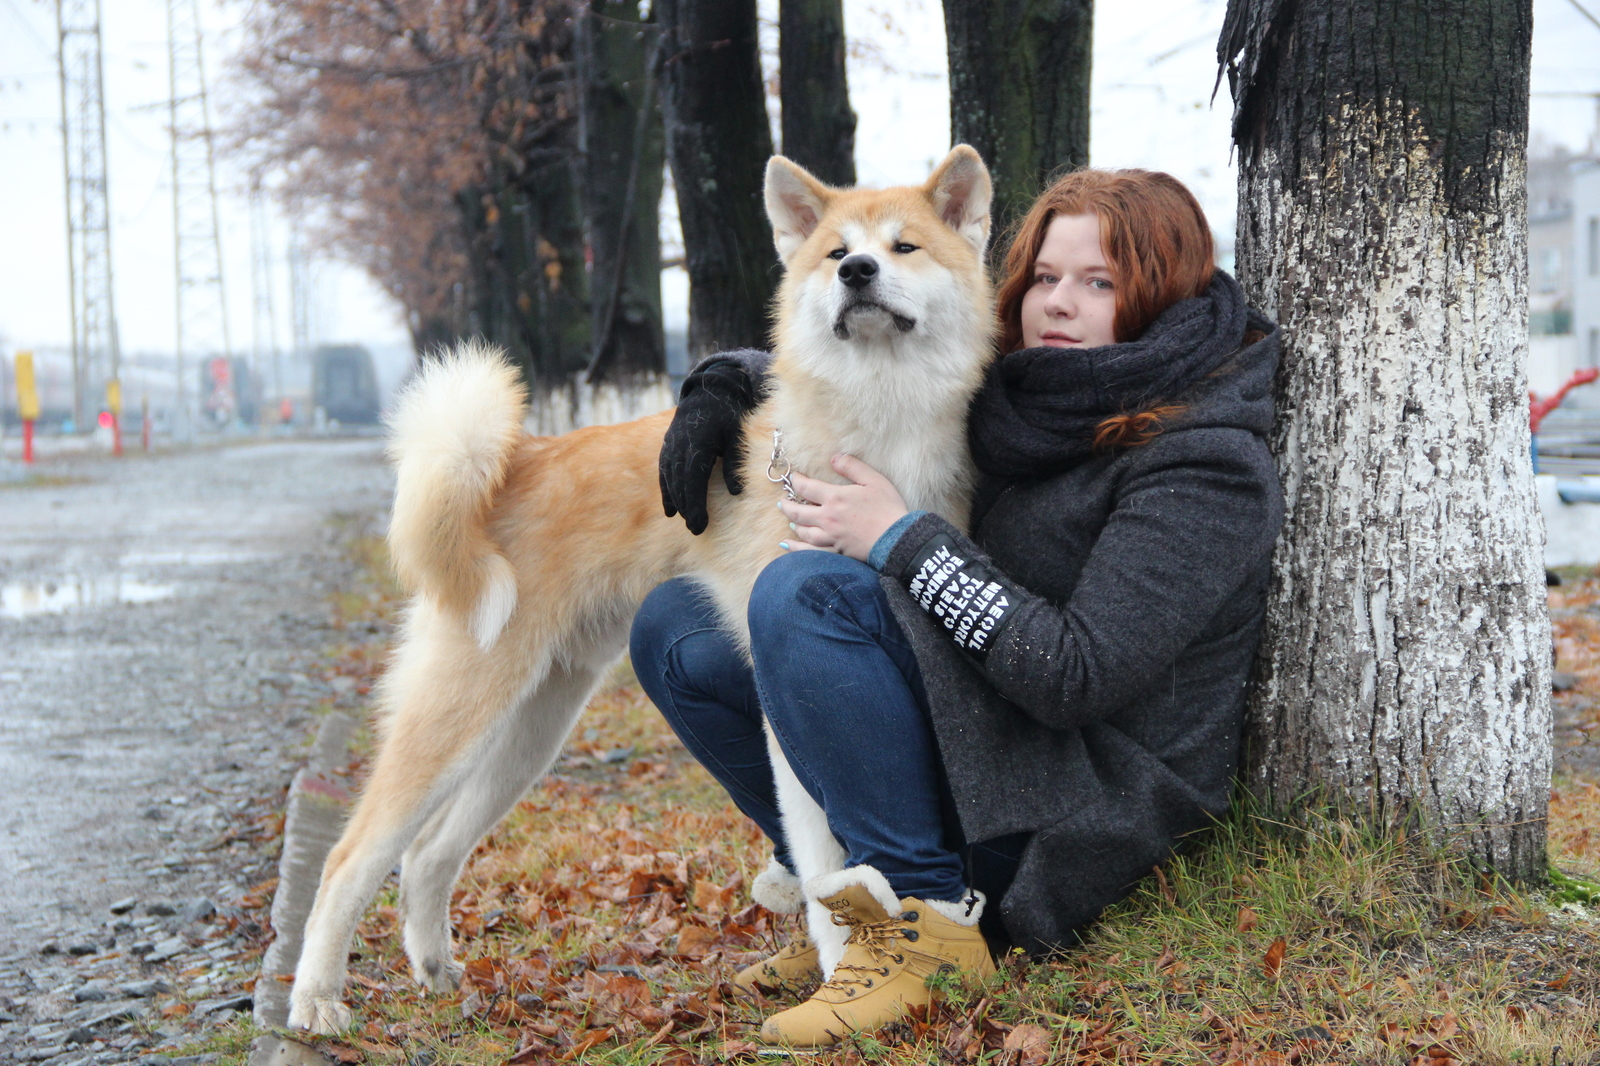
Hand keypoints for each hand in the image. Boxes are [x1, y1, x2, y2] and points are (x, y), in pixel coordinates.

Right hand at [659, 357, 765, 534]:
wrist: (709, 390)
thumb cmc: (728, 413)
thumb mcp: (737, 436)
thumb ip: (734, 463)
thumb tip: (736, 492)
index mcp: (698, 442)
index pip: (694, 479)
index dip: (695, 503)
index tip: (700, 523)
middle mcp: (679, 445)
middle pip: (680, 483)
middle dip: (687, 508)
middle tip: (696, 530)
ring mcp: (670, 444)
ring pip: (669, 479)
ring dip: (677, 502)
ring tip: (686, 521)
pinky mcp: (667, 445)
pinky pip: (664, 472)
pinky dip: (667, 491)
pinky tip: (670, 509)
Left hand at [778, 454, 908, 562]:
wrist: (897, 540)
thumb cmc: (888, 508)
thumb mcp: (874, 480)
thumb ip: (852, 467)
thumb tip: (834, 457)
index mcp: (835, 498)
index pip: (807, 487)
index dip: (796, 481)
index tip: (794, 478)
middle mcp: (827, 518)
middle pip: (798, 512)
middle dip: (787, 505)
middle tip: (783, 501)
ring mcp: (830, 537)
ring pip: (803, 531)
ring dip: (794, 524)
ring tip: (791, 519)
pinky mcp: (836, 552)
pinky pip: (810, 551)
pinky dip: (796, 548)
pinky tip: (789, 547)